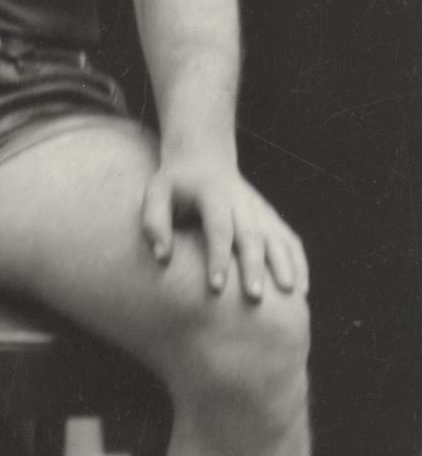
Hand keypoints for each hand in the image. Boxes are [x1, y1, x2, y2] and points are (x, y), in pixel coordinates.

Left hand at [139, 151, 308, 303]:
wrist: (203, 159)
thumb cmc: (175, 184)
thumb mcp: (155, 193)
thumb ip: (155, 222)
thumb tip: (162, 257)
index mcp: (212, 194)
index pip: (219, 228)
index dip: (218, 257)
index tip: (216, 287)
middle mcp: (242, 201)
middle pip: (252, 235)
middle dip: (254, 266)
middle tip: (254, 296)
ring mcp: (261, 209)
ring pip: (278, 238)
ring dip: (285, 266)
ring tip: (289, 295)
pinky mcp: (272, 217)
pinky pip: (291, 240)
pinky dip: (299, 263)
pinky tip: (300, 289)